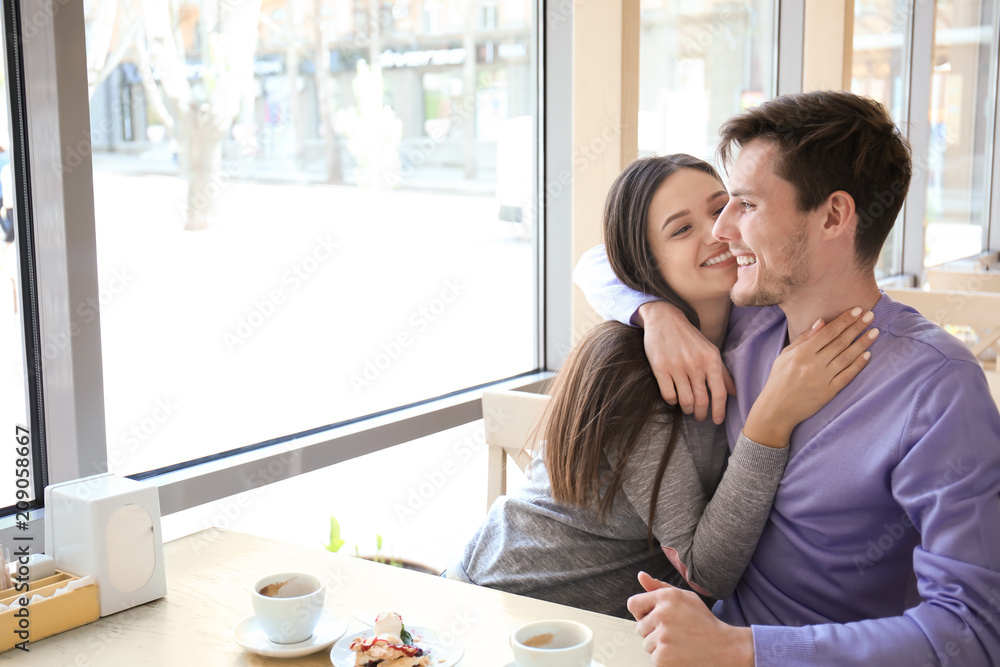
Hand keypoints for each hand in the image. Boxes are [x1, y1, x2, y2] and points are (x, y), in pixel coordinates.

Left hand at [627, 572, 753, 666]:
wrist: (724, 648)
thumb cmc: (703, 621)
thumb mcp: (685, 598)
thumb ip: (659, 587)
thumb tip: (641, 575)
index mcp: (666, 597)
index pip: (633, 604)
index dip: (642, 613)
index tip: (655, 619)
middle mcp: (662, 614)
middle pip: (640, 627)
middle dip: (653, 631)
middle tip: (675, 632)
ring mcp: (662, 636)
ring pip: (646, 643)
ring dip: (659, 646)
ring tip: (680, 643)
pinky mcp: (663, 656)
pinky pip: (653, 657)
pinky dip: (665, 659)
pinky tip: (680, 654)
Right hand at [637, 301, 735, 423]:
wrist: (665, 320)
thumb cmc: (689, 337)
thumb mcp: (710, 351)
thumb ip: (723, 372)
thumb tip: (734, 393)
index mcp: (711, 360)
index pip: (719, 393)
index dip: (719, 411)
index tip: (717, 421)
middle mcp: (696, 365)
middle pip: (702, 400)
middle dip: (702, 413)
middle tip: (700, 416)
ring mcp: (677, 367)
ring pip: (686, 401)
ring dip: (688, 409)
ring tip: (688, 409)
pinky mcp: (660, 369)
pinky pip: (669, 395)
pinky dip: (672, 401)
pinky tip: (674, 399)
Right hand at [744, 307, 877, 446]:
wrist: (777, 409)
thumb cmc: (779, 379)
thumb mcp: (785, 355)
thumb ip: (803, 338)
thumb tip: (821, 321)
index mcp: (802, 353)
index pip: (827, 332)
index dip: (844, 320)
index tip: (857, 310)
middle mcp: (813, 364)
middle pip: (840, 342)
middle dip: (857, 327)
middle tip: (871, 315)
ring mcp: (823, 379)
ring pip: (847, 357)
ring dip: (862, 343)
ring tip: (875, 332)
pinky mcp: (829, 392)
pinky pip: (847, 376)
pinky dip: (858, 365)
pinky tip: (868, 355)